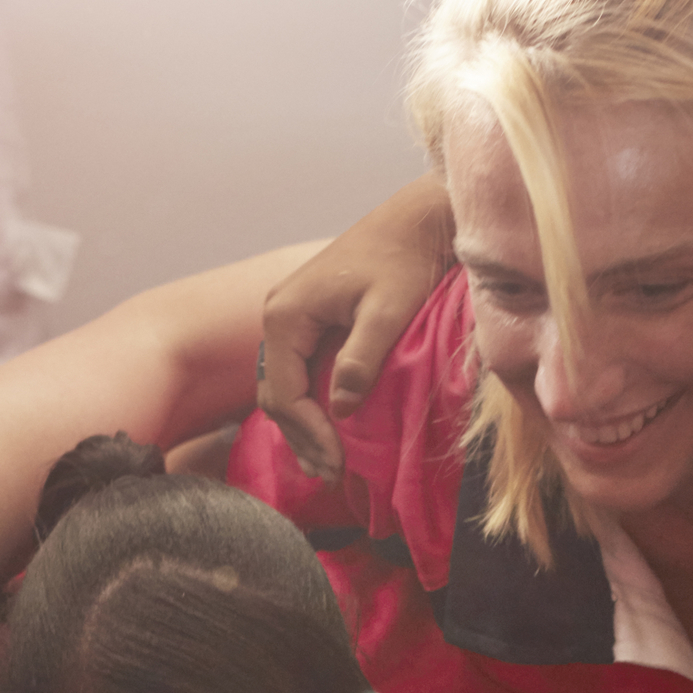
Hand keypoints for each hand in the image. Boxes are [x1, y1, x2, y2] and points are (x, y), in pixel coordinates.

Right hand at [254, 175, 453, 476]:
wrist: (416, 219)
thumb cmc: (406, 259)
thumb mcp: (387, 312)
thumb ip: (361, 360)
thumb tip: (340, 409)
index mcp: (286, 314)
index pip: (284, 393)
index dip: (308, 434)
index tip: (338, 462)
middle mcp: (277, 314)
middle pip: (275, 394)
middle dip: (302, 437)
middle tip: (332, 473)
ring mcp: (289, 316)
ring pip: (283, 385)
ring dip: (303, 426)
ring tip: (327, 463)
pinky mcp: (307, 318)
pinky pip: (297, 371)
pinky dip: (309, 404)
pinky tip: (328, 429)